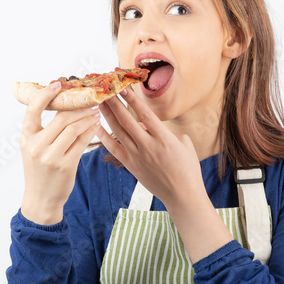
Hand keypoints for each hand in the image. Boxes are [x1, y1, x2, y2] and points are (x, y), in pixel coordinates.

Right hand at [19, 82, 101, 224]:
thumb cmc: (39, 171)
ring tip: (96, 112)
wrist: (41, 199)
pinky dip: (90, 131)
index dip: (45, 95)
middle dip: (78, 107)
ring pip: (73, 128)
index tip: (57, 84)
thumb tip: (62, 107)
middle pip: (61, 118)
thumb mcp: (33, 149)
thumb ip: (43, 130)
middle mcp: (36, 146)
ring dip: (87, 118)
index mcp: (26, 138)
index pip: (33, 110)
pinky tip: (96, 125)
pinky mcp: (66, 165)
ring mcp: (51, 156)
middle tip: (90, 100)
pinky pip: (81, 142)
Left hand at [96, 86, 206, 211]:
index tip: (124, 87)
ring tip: (99, 101)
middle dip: (115, 103)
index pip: (145, 115)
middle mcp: (148, 146)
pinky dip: (104, 137)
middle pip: (127, 121)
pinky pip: (114, 149)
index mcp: (164, 139)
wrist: (182, 195)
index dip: (133, 100)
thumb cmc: (187, 169)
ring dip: (107, 115)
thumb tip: (147, 125)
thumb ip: (166, 132)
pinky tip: (96, 126)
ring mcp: (138, 157)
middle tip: (106, 89)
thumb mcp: (185, 145)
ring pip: (118, 132)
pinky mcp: (131, 166)